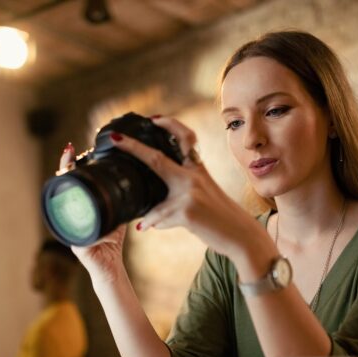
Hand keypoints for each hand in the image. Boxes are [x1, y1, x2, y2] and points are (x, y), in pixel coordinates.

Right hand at [58, 144, 126, 283]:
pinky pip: (80, 230)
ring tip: (69, 170)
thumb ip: (117, 201)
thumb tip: (127, 179)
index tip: (71, 148)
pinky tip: (85, 206)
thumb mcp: (116, 217)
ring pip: (66, 206)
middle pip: (63, 190)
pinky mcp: (76, 244)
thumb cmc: (111, 243)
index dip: (69, 166)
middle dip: (64, 170)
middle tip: (68, 153)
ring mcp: (70, 230)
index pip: (72, 185)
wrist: (110, 268)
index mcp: (79, 210)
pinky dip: (88, 220)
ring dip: (69, 188)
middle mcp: (69, 218)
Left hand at [112, 116, 251, 257]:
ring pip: (155, 205)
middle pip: (156, 159)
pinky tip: (150, 229)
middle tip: (116, 139)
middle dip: (133, 147)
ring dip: (151, 216)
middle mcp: (193, 176)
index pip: (185, 138)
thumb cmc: (220, 218)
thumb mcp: (204, 195)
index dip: (168, 124)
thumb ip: (181, 191)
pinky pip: (158, 219)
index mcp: (197, 169)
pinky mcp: (187, 211)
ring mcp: (190, 193)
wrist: (241, 237)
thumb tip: (151, 208)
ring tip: (146, 224)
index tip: (152, 118)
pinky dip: (153, 225)